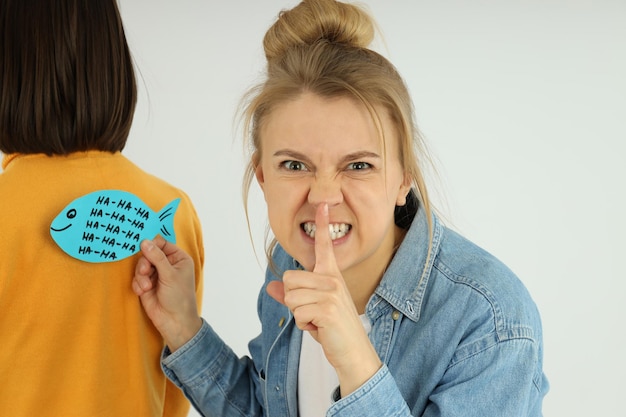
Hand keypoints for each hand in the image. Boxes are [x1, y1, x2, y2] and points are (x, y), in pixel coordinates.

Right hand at [132, 236, 201, 351]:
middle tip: (145, 272)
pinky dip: (138, 284)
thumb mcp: (170, 275)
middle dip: (145, 263)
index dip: (152, 245)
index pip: (162, 244)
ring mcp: (156, 275)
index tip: (144, 249)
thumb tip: (144, 241)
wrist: (174, 321)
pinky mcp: (147, 285)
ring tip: (146, 286)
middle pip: (148, 254)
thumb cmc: (179, 297)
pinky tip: (143, 292)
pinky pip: (137, 278)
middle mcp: (167, 264)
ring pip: (141, 265)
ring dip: (141, 275)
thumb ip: (157, 257)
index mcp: (178, 258)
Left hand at [266, 203, 381, 395]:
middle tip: (314, 313)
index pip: (324, 246)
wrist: (353, 352)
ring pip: (291, 296)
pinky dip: (304, 325)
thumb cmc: (334, 329)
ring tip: (317, 321)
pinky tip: (320, 328)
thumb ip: (292, 296)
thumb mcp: (310, 309)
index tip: (322, 204)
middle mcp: (333, 279)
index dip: (322, 224)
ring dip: (298, 314)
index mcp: (331, 275)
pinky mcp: (327, 307)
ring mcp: (331, 292)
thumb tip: (271, 286)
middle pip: (290, 278)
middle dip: (294, 300)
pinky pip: (296, 311)